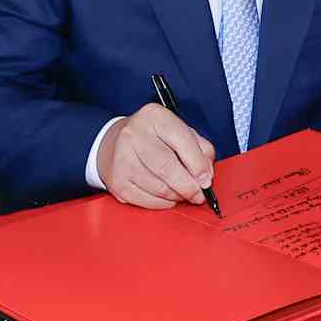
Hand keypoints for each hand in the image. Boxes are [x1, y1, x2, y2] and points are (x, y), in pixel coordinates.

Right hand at [97, 103, 216, 209]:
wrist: (113, 142)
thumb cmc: (153, 137)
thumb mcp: (178, 130)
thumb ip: (200, 148)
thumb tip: (206, 175)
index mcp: (155, 116)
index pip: (182, 141)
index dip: (198, 165)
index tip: (206, 180)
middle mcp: (134, 134)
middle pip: (167, 167)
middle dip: (188, 186)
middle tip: (198, 195)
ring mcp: (122, 158)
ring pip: (157, 187)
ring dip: (175, 196)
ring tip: (183, 194)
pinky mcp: (116, 181)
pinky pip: (145, 200)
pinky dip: (161, 204)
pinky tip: (167, 198)